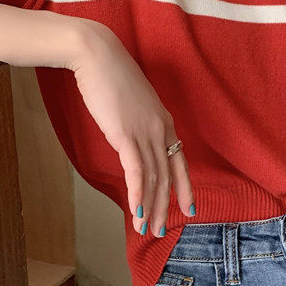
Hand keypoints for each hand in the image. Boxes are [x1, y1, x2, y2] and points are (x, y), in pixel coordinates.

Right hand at [66, 19, 194, 236]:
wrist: (96, 55)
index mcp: (164, 122)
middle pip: (167, 177)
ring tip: (145, 229)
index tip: (189, 209)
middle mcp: (161, 130)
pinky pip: (136, 172)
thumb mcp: (132, 103)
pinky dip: (137, 194)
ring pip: (153, 179)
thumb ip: (137, 123)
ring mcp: (146, 132)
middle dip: (165, 207)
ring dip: (149, 207)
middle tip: (162, 230)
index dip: (185, 188)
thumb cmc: (110, 76)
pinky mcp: (126, 135)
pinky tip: (135, 211)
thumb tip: (132, 141)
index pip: (179, 162)